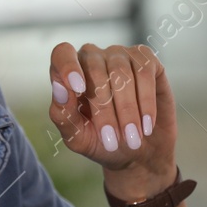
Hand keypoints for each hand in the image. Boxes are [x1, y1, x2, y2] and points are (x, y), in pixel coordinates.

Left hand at [51, 43, 175, 200]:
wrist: (142, 152)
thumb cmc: (104, 141)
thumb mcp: (78, 137)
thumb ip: (63, 114)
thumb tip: (60, 89)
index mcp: (68, 73)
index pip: (62, 54)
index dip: (68, 66)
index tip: (78, 89)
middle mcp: (93, 57)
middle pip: (95, 70)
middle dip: (105, 111)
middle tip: (113, 142)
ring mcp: (120, 54)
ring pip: (121, 72)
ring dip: (127, 110)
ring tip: (132, 138)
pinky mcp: (146, 58)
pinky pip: (145, 71)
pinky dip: (146, 101)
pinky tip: (147, 124)